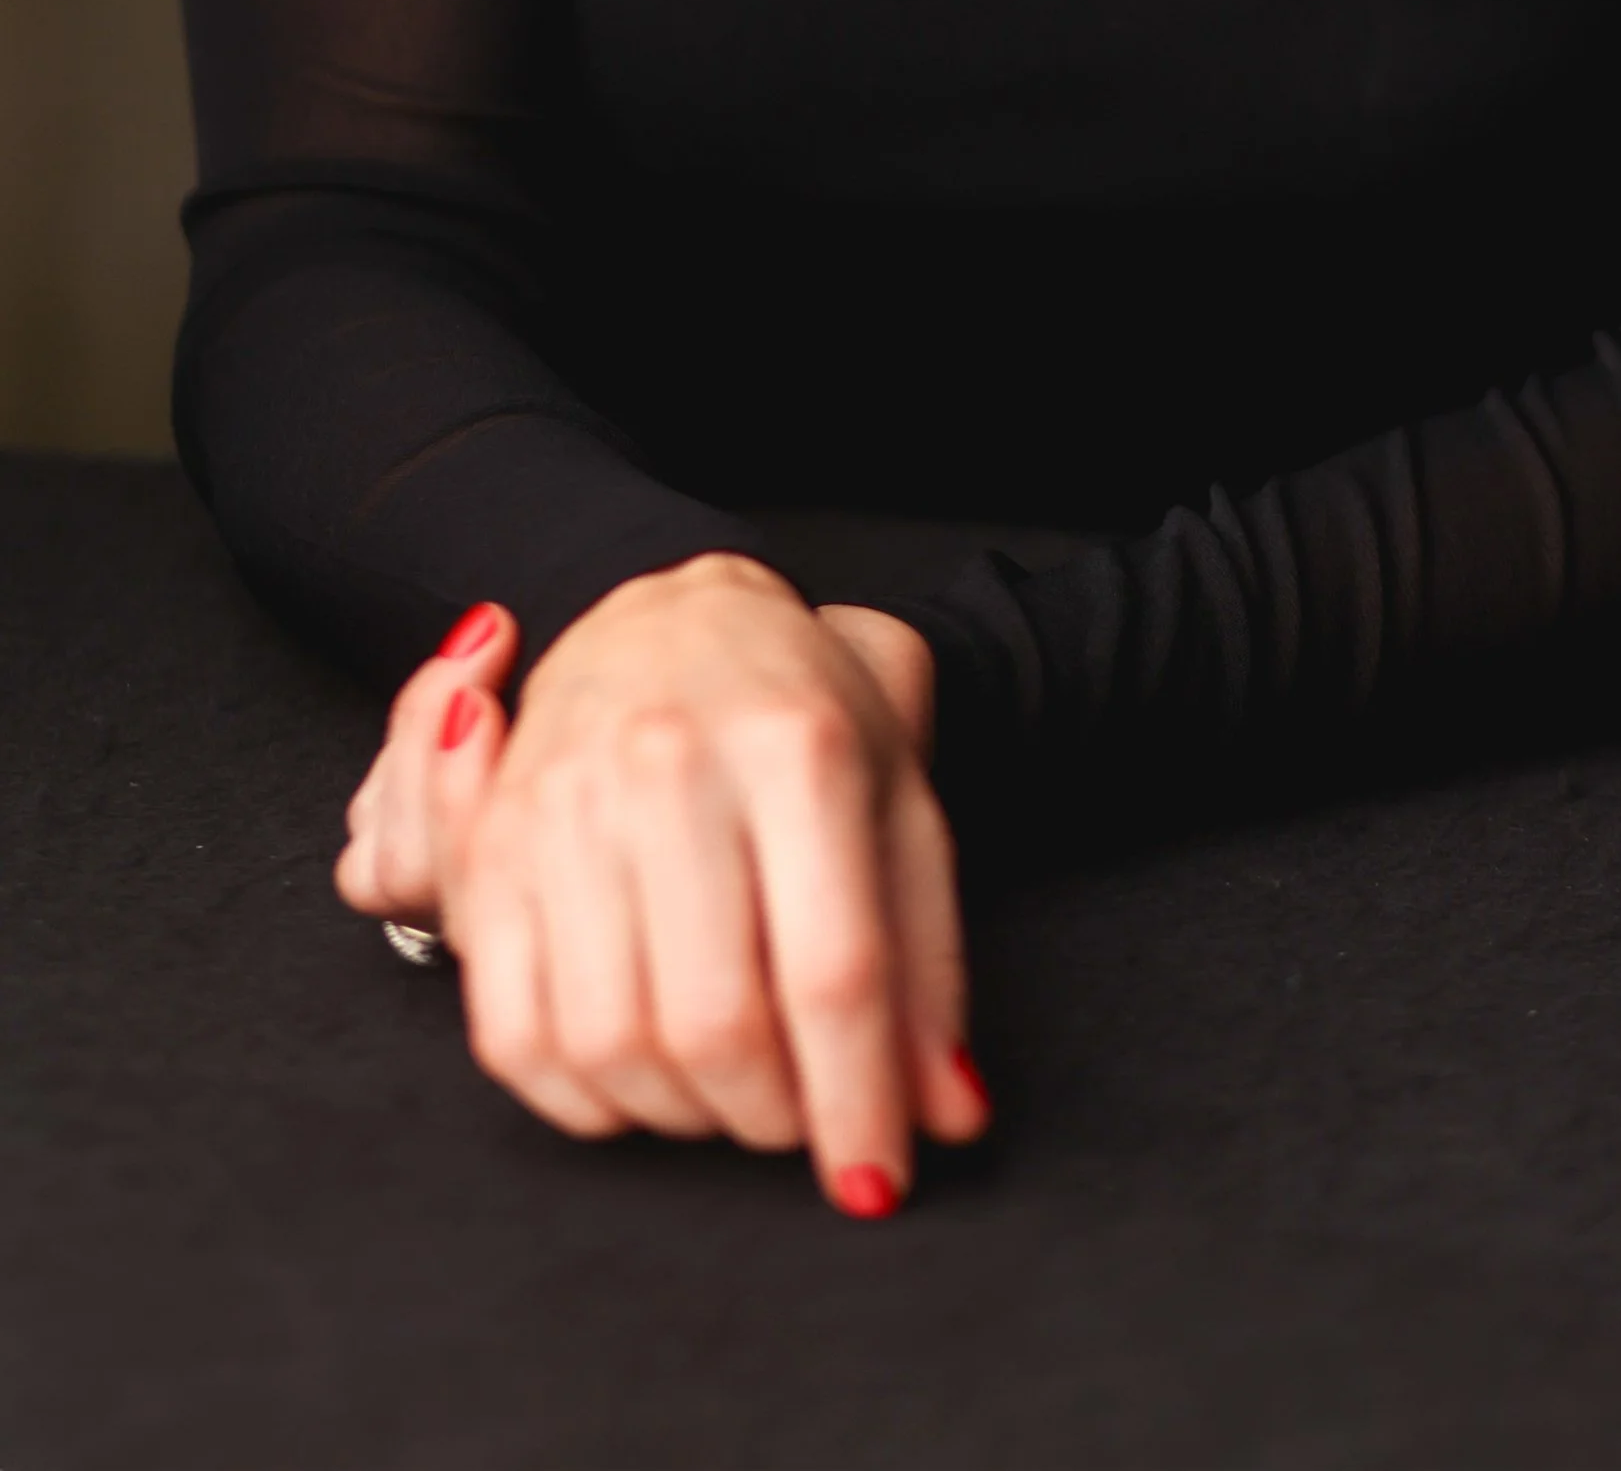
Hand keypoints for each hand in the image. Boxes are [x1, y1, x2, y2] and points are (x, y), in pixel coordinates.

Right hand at [336, 558, 984, 1213]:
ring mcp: (566, 803)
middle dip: (771, 1117)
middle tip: (798, 1117)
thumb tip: (950, 1116)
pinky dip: (581, 1101)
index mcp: (797, 747)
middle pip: (717, 1024)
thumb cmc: (806, 715)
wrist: (672, 615)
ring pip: (611, 1045)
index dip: (857, 1103)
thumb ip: (928, 962)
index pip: (833, 972)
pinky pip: (514, 1035)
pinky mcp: (492, 848)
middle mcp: (671, 766)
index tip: (876, 1184)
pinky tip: (638, 1080)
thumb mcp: (900, 806)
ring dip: (681, 1114)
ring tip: (726, 1089)